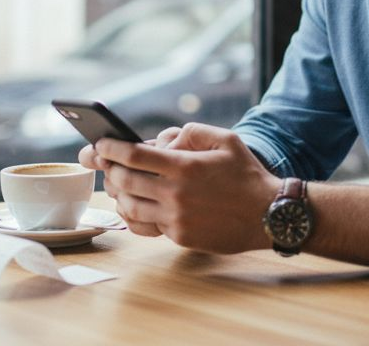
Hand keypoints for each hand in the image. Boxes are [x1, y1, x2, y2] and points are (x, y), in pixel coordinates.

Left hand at [95, 123, 280, 253]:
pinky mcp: (180, 236)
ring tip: (115, 183)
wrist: (268, 215)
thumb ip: (192, 132)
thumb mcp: (225, 140)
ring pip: (129, 206)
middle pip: (125, 181)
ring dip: (117, 193)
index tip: (100, 144)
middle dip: (108, 169)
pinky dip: (131, 214)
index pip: (134, 156)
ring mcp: (176, 218)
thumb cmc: (247, 174)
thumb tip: (164, 139)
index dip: (111, 149)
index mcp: (185, 167)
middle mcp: (176, 194)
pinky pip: (144, 226)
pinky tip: (131, 205)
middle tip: (103, 162)